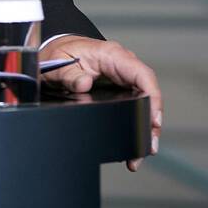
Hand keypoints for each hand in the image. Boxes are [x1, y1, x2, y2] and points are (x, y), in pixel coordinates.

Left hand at [39, 35, 161, 171]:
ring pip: (143, 103)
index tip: (153, 119)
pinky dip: (135, 124)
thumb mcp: (58, 64)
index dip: (152, 96)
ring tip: (139, 153)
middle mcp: (122, 66)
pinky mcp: (119, 89)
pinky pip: (133, 105)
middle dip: (151, 121)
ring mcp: (122, 78)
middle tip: (149, 146)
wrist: (54, 53)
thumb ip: (70, 75)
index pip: (142, 74)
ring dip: (144, 127)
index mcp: (112, 55)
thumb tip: (84, 85)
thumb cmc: (59, 54)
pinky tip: (133, 143)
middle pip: (147, 93)